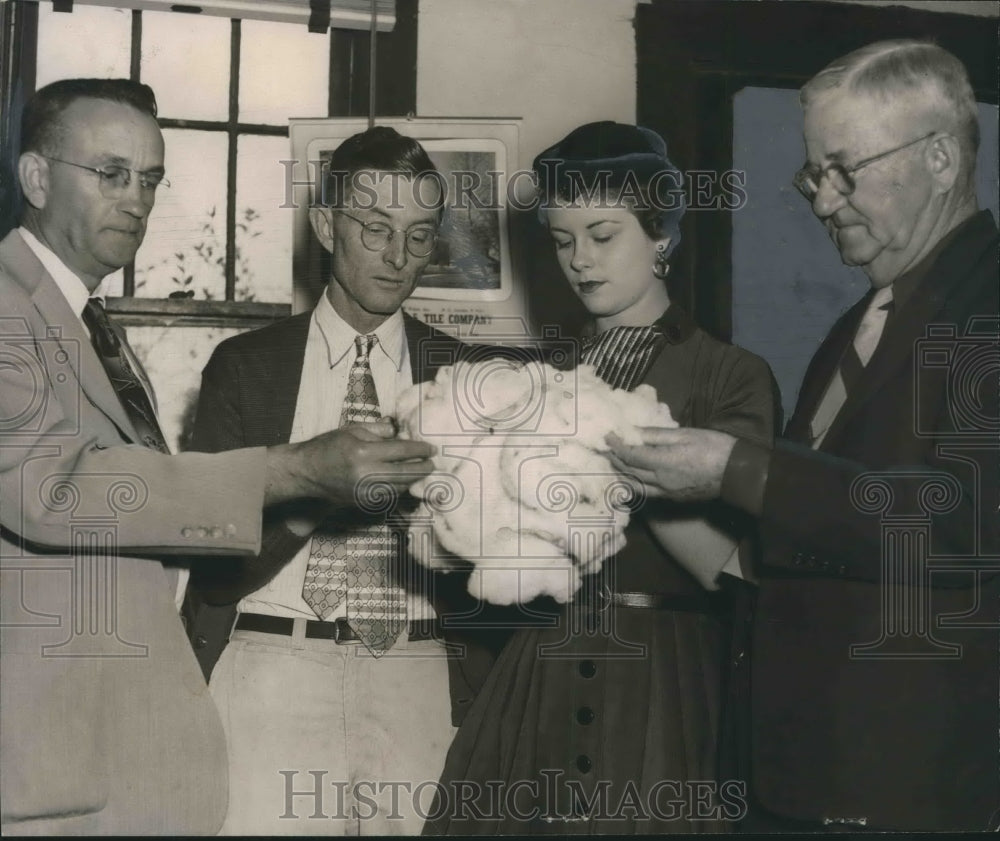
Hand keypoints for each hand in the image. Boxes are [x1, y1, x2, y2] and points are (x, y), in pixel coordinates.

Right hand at [264, 419, 436, 506]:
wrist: (306, 472)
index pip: (401, 451)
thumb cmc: (328, 446)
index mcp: (363, 452)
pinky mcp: (363, 503)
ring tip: (423, 471)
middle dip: (423, 468)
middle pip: (406, 473)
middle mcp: (366, 474)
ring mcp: (365, 492)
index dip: (420, 450)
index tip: (432, 449)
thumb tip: (402, 433)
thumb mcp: (352, 429)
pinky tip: (405, 481)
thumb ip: (380, 430)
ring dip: (414, 479)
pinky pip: (389, 495)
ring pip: (400, 487)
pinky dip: (400, 488)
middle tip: (433, 463)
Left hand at [606, 427, 736, 502]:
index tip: (608, 436)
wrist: (737, 473)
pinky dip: (635, 485)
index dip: (616, 446)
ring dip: (622, 475)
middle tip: (605, 449)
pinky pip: (648, 493)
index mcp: (663, 462)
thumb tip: (634, 432)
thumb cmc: (714, 447)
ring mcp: (667, 492)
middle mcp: (661, 481)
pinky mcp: (673, 498)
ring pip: (636, 487)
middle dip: (615, 460)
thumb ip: (657, 435)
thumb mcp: (685, 434)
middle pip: (629, 472)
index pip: (630, 455)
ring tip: (614, 464)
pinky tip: (633, 478)